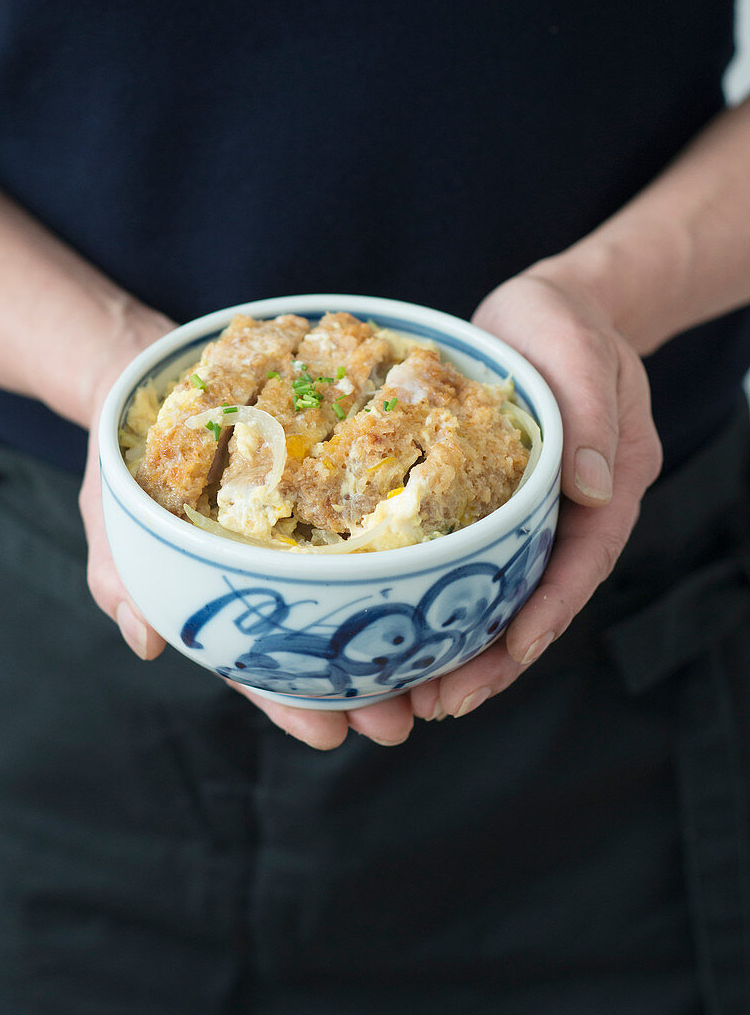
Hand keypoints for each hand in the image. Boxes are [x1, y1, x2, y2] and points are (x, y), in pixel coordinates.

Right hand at [77, 331, 417, 750]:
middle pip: (315, 640)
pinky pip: (366, 528)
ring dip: (389, 637)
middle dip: (356, 688)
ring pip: (349, 595)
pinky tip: (436, 577)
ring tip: (432, 676)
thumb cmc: (128, 455)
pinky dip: (398, 557)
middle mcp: (268, 572)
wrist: (151, 377)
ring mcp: (300, 535)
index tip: (328, 734)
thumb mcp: (112, 510)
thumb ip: (123, 574)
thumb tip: (145, 641)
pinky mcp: (327, 489)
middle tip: (397, 722)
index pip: (253, 659)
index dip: (287, 700)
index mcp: (221, 590)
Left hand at [408, 272, 662, 720]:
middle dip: (493, 658)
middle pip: (536, 597)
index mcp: (609, 484)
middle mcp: (569, 510)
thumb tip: (596, 491)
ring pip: (500, 592)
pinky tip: (404, 628)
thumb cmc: (566, 325)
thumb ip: (593, 416)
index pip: (582, 562)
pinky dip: (442, 598)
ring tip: (413, 694)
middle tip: (440, 703)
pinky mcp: (489, 503)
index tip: (511, 654)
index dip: (548, 613)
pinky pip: (470, 562)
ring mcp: (530, 512)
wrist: (543, 310)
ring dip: (462, 646)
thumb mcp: (583, 353)